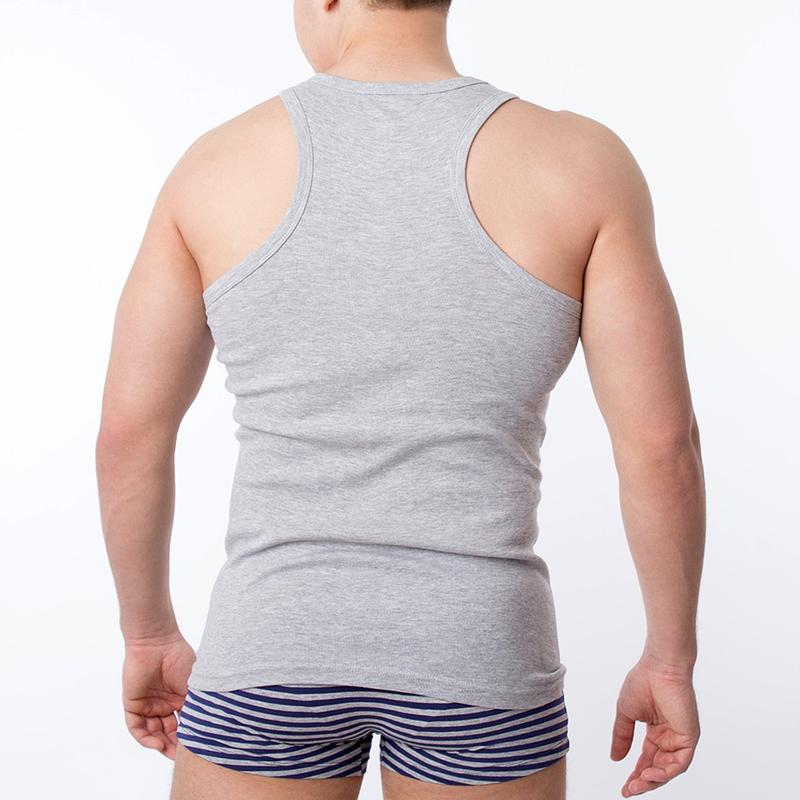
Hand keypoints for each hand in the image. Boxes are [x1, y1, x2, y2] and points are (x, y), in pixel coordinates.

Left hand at [122, 630, 195, 759]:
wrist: (157, 642)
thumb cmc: (180, 658)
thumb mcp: (195, 684)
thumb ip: (198, 705)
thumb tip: (208, 728)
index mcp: (182, 699)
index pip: (185, 724)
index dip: (190, 737)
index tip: (199, 748)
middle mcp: (165, 704)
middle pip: (169, 732)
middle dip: (175, 746)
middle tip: (183, 758)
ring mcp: (149, 705)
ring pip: (153, 732)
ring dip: (160, 744)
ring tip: (169, 751)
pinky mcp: (133, 704)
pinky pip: (136, 727)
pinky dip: (145, 738)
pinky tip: (156, 743)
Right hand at [611, 652, 699, 795]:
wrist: (658, 667)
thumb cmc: (643, 682)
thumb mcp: (626, 713)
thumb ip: (622, 736)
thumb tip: (615, 758)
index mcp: (657, 731)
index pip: (647, 759)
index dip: (636, 774)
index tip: (624, 787)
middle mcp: (669, 737)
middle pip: (658, 768)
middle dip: (643, 781)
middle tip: (629, 790)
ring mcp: (680, 738)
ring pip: (669, 769)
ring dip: (653, 779)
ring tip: (637, 784)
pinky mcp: (689, 737)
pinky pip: (680, 762)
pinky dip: (666, 771)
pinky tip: (650, 773)